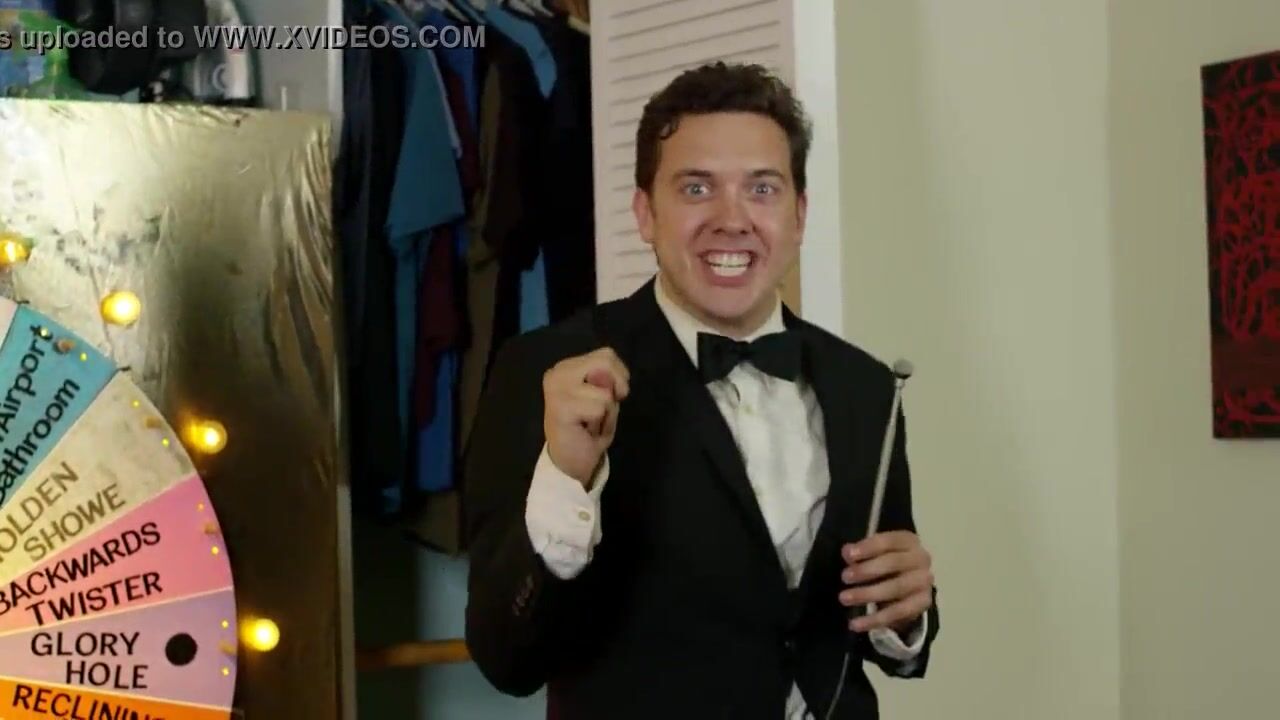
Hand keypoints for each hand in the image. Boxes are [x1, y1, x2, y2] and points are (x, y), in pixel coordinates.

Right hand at [543, 347, 630, 485]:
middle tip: (600, 412)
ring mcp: (556, 388)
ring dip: (607, 412)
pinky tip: (587, 431)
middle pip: (606, 363)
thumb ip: (608, 379)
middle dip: (614, 391)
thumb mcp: (606, 396)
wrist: (571, 463)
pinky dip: (602, 423)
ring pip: (605, 391)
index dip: (619, 377)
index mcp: (567, 367)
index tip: (608, 398)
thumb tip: (603, 376)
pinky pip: (600, 408)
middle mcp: (557, 372)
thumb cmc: (589, 429)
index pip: (607, 355)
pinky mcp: (560, 407)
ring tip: (592, 423)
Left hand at [838, 531, 933, 633]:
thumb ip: (859, 553)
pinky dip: (875, 620)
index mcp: (908, 540)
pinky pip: (898, 613)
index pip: (889, 541)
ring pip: (896, 588)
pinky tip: (855, 624)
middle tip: (844, 577)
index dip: (868, 547)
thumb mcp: (872, 555)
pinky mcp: (922, 603)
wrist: (909, 587)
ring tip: (845, 598)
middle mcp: (921, 558)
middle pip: (894, 563)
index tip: (848, 555)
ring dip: (868, 594)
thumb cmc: (886, 563)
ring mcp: (924, 582)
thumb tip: (847, 552)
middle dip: (867, 570)